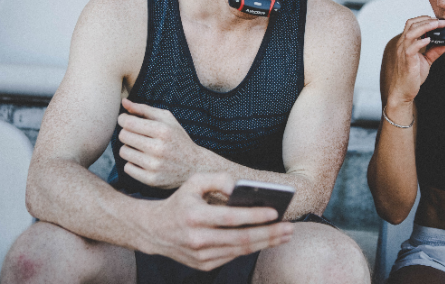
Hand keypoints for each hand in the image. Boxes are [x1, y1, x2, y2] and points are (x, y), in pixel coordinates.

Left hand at [118, 98, 201, 188]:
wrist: (195, 167)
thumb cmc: (178, 139)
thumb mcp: (167, 120)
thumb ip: (144, 109)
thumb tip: (123, 102)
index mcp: (163, 130)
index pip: (128, 122)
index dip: (123, 120)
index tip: (128, 121)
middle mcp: (159, 148)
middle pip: (123, 136)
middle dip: (126, 133)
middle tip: (136, 135)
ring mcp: (155, 166)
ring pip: (123, 152)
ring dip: (129, 148)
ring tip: (141, 148)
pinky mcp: (151, 180)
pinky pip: (127, 167)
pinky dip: (133, 163)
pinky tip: (144, 161)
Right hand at [145, 172, 293, 270]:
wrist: (154, 230)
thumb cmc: (180, 201)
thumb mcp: (194, 182)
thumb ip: (218, 179)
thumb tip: (240, 189)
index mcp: (194, 217)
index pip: (230, 218)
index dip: (254, 216)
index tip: (275, 212)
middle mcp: (197, 239)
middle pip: (240, 239)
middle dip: (269, 234)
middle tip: (290, 228)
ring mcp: (200, 256)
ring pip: (240, 250)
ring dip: (266, 243)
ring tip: (285, 234)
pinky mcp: (204, 265)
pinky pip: (233, 256)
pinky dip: (252, 248)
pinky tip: (267, 240)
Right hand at [386, 17, 444, 106]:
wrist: (403, 92)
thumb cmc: (412, 76)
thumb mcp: (427, 61)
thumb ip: (435, 50)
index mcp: (406, 43)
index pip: (412, 24)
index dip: (424, 19)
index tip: (438, 20)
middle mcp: (402, 45)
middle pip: (411, 24)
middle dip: (427, 19)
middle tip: (441, 21)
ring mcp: (403, 52)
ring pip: (411, 32)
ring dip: (425, 26)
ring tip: (438, 25)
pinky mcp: (406, 60)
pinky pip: (411, 47)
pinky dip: (421, 42)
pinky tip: (430, 40)